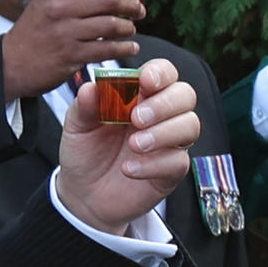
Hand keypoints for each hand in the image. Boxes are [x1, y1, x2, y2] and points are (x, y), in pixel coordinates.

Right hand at [0, 0, 145, 102]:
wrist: (10, 64)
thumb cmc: (36, 32)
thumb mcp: (47, 3)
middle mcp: (59, 8)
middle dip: (131, 4)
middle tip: (140, 11)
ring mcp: (65, 32)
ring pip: (111, 24)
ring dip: (128, 27)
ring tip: (131, 30)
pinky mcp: (70, 56)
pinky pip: (107, 49)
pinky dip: (125, 47)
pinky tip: (130, 47)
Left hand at [57, 65, 202, 230]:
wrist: (83, 193)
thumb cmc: (86, 152)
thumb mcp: (77, 126)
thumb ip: (85, 106)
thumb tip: (91, 87)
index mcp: (139, 96)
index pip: (164, 73)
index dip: (160, 72)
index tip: (145, 81)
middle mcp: (160, 115)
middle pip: (185, 95)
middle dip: (165, 103)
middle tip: (136, 118)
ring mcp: (169, 143)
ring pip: (190, 126)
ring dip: (163, 132)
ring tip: (134, 145)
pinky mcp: (170, 171)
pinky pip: (178, 162)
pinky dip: (154, 164)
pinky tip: (129, 170)